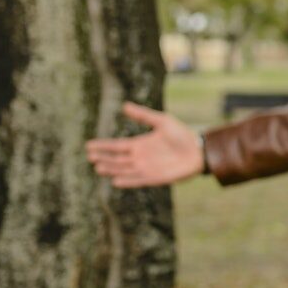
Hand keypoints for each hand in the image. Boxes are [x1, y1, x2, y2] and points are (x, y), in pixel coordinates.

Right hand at [85, 102, 203, 187]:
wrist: (199, 150)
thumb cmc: (182, 135)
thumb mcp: (162, 121)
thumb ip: (143, 116)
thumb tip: (124, 105)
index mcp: (140, 144)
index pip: (117, 146)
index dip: (103, 146)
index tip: (88, 145)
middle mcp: (140, 157)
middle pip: (117, 159)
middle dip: (104, 158)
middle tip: (91, 157)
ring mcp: (146, 168)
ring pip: (124, 170)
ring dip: (112, 169)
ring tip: (99, 167)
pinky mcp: (155, 178)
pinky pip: (137, 180)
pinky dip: (127, 181)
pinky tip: (115, 181)